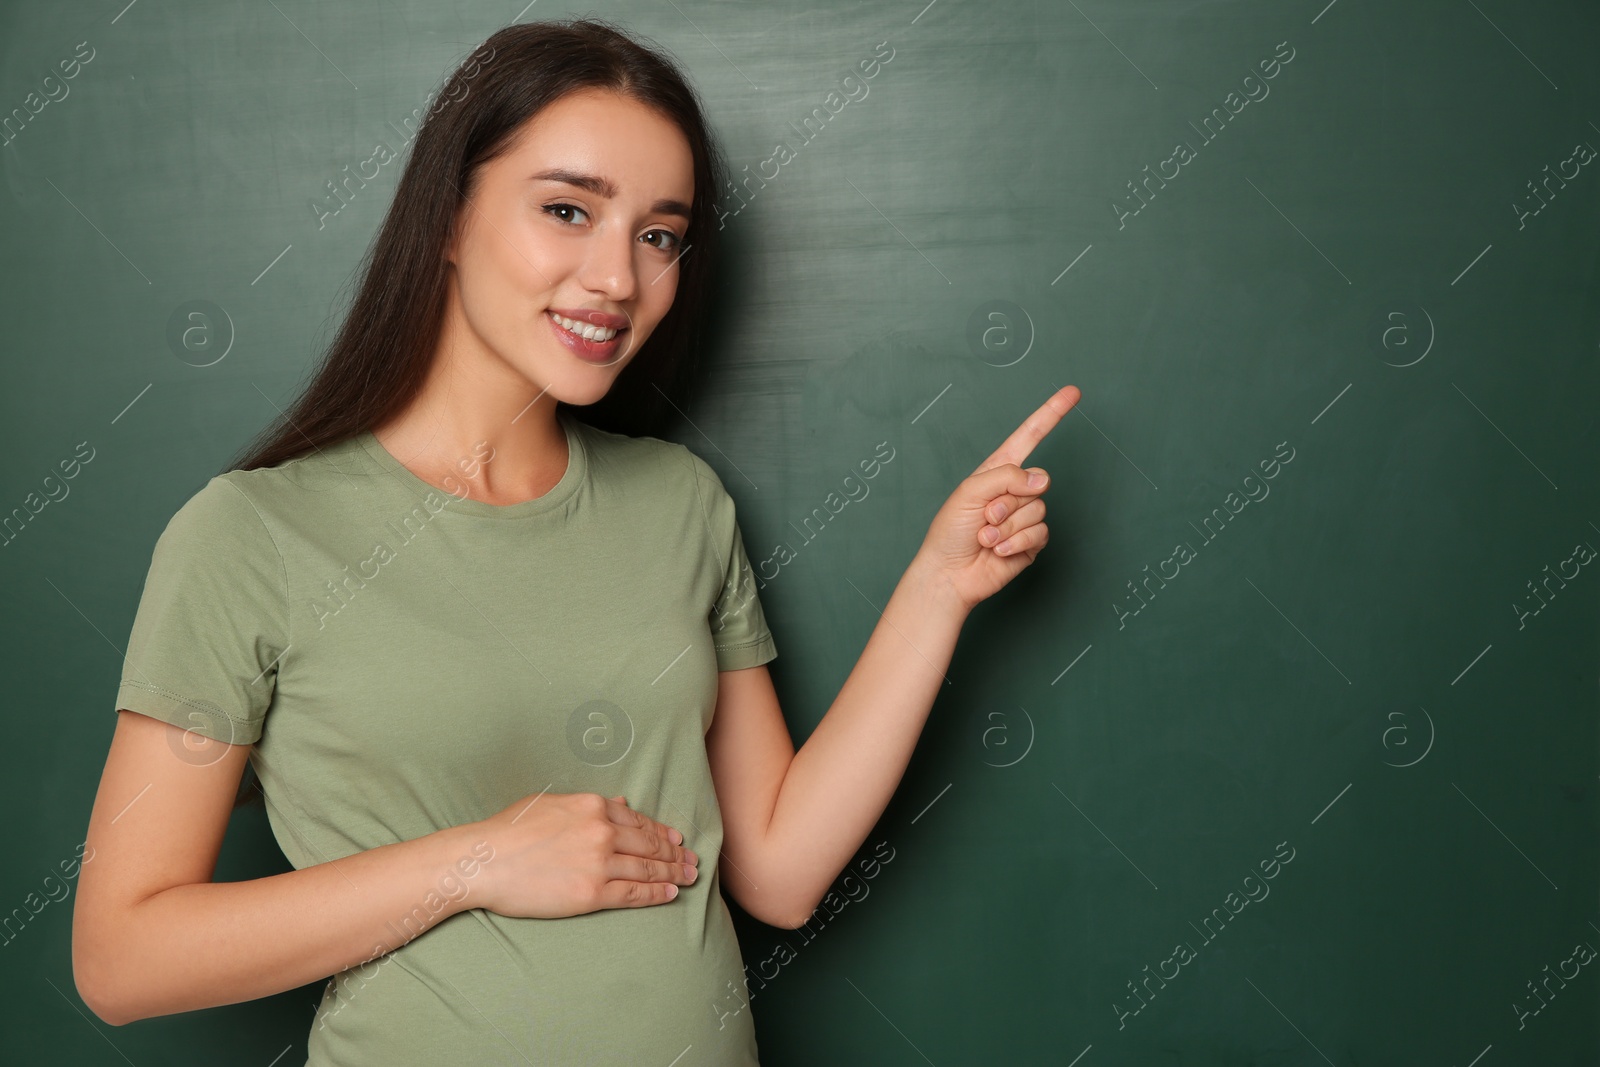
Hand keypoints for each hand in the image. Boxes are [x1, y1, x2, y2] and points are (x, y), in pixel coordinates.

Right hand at [471, 792, 698, 918]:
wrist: (484, 861)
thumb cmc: (508, 831)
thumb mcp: (550, 804)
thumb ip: (589, 805)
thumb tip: (621, 802)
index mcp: (593, 806)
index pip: (638, 820)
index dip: (661, 831)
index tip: (676, 838)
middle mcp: (602, 831)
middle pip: (650, 844)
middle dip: (674, 853)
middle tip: (692, 860)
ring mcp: (599, 863)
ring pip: (647, 869)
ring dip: (673, 874)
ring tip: (688, 877)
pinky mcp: (592, 893)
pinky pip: (634, 894)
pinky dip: (656, 894)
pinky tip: (670, 894)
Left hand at [915, 385, 1078, 611]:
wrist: (949, 573)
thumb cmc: (950, 531)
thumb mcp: (970, 491)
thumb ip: (1006, 476)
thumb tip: (1042, 479)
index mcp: (998, 470)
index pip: (1030, 436)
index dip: (1051, 414)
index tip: (1073, 393)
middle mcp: (1015, 491)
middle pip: (1037, 482)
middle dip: (1008, 502)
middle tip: (984, 517)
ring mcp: (1025, 517)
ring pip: (1038, 510)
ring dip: (1007, 526)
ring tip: (985, 536)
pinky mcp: (1032, 542)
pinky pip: (1039, 534)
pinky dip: (1015, 543)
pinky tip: (997, 550)